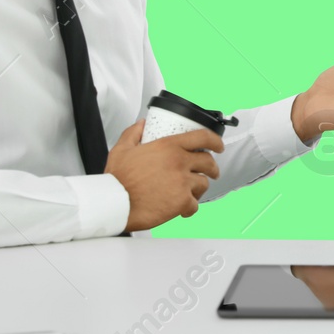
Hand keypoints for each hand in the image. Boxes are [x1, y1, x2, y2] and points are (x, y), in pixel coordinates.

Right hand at [105, 119, 222, 231]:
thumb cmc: (117, 180)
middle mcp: (179, 162)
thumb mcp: (122, 149)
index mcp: (168, 146)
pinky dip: (190, 207)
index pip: (203, 137)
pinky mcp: (182, 202)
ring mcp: (183, 182)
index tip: (218, 145)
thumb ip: (133, 133)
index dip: (215, 141)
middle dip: (212, 168)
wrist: (115, 203)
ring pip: (203, 184)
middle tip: (209, 172)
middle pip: (208, 162)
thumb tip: (141, 125)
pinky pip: (195, 205)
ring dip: (198, 188)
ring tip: (190, 191)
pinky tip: (182, 208)